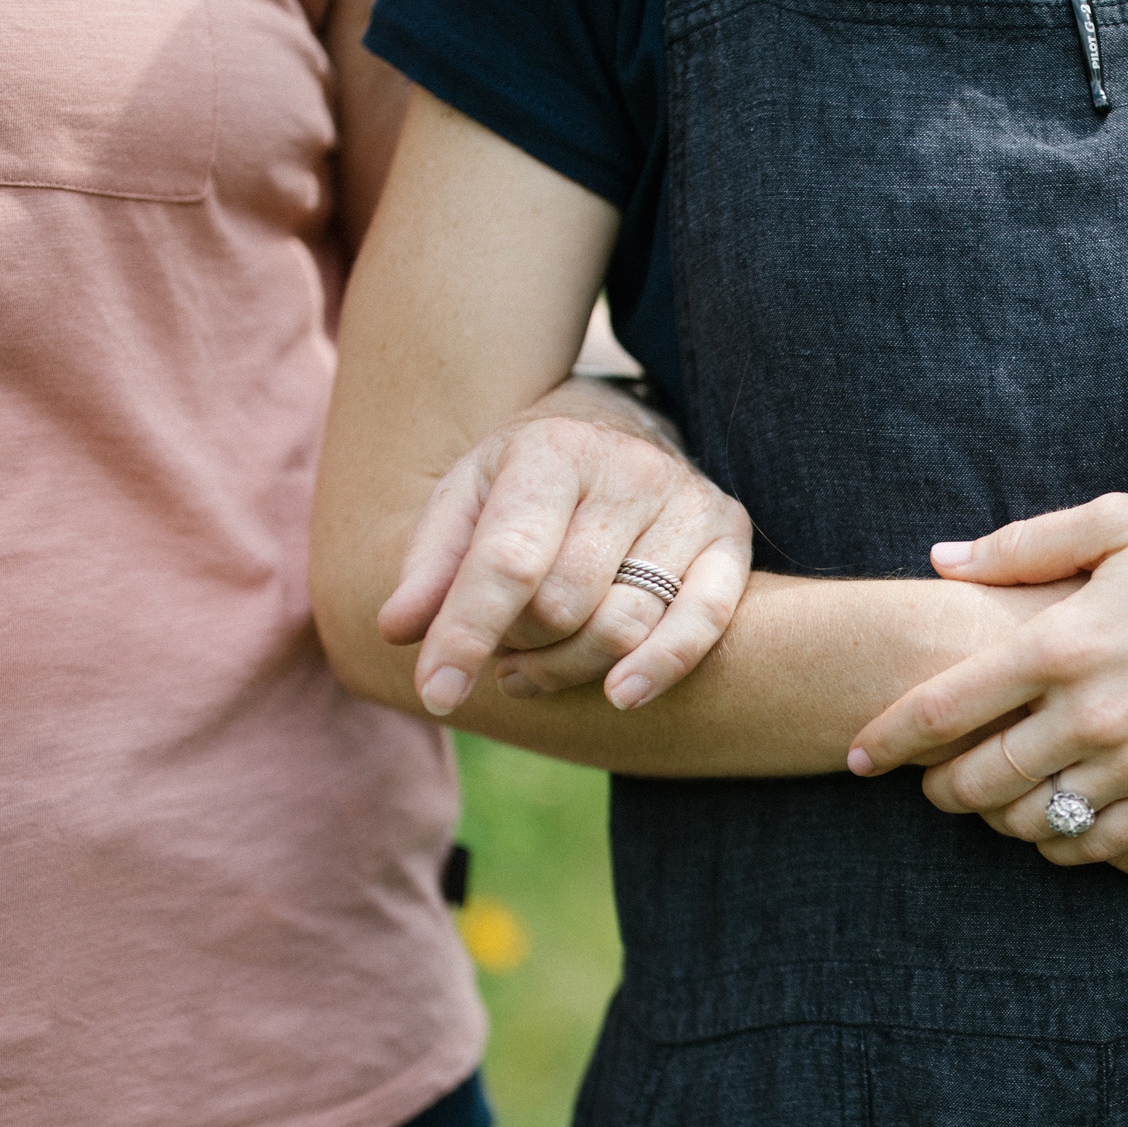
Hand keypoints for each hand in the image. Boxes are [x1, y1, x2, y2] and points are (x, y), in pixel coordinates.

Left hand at [379, 379, 752, 713]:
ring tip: (528, 669)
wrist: (613, 432)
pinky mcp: (729, 532)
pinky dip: (660, 667)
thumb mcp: (464, 502)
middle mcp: (627, 468)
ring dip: (566, 669)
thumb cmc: (526, 486)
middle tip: (499, 652)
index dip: (466, 633)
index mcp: (551, 451)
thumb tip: (398, 630)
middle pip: (563, 605)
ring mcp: (685, 500)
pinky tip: (620, 694)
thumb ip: (431, 565)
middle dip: (518, 646)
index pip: (507, 560)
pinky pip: (702, 620)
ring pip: (622, 626)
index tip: (436, 695)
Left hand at [849, 494, 1127, 863]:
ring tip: (991, 803)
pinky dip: (1066, 842)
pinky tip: (1060, 821)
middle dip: (938, 790)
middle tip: (929, 786)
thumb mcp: (1125, 521)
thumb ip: (1025, 545)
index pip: (946, 707)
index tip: (859, 755)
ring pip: (1033, 823)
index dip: (890, 738)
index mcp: (1066, 639)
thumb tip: (942, 559)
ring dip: (999, 820)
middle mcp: (1095, 712)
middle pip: (977, 781)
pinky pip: (1100, 846)